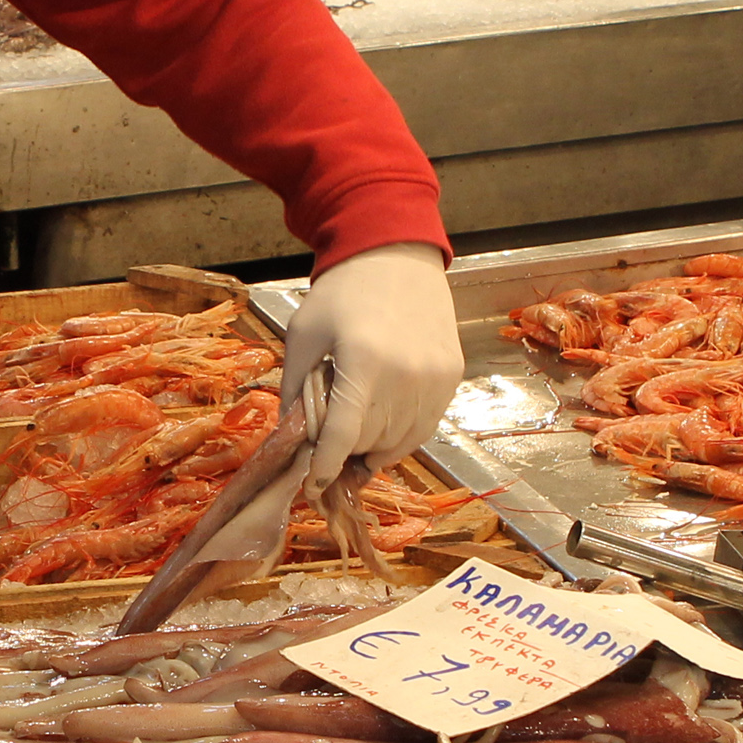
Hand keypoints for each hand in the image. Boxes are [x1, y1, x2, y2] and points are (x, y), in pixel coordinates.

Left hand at [283, 240, 464, 484]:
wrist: (395, 256)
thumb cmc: (342, 293)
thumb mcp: (304, 335)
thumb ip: (295, 389)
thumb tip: (290, 440)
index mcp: (364, 362)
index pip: (343, 436)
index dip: (324, 467)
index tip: (312, 486)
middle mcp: (406, 376)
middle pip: (368, 443)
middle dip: (342, 449)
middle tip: (327, 438)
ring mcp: (434, 380)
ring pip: (398, 444)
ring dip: (372, 447)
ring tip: (354, 431)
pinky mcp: (451, 378)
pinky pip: (423, 428)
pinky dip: (399, 435)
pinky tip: (382, 421)